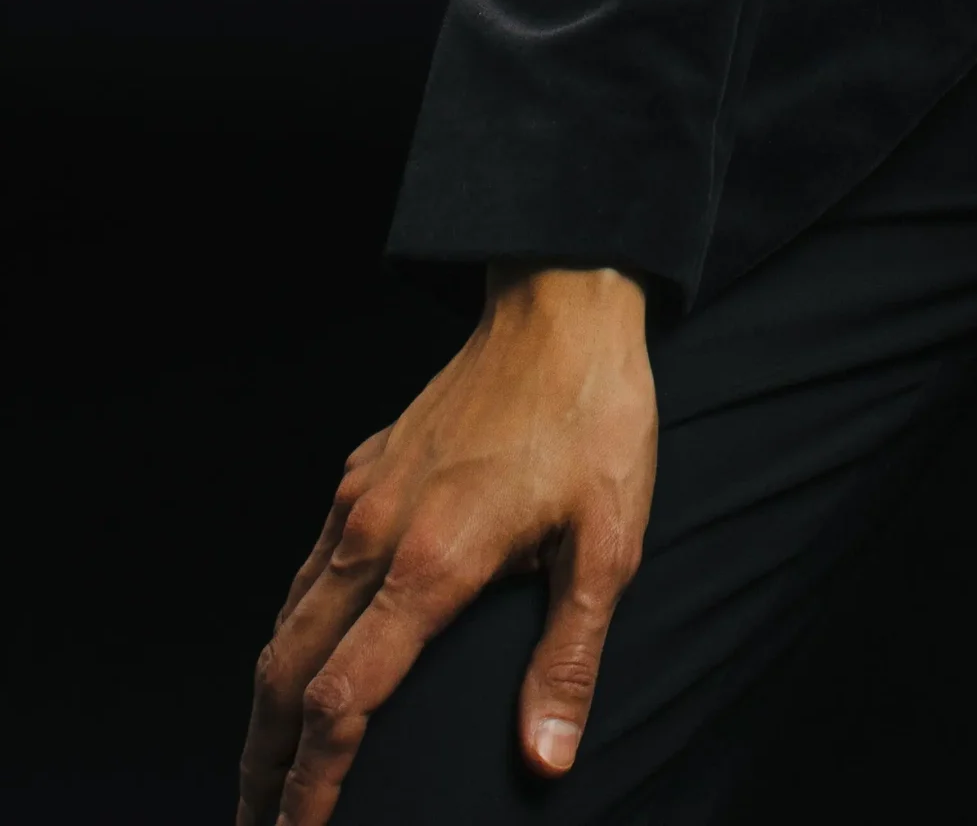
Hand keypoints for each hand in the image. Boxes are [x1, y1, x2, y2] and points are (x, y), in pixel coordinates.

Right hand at [237, 266, 655, 823]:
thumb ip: (570, 656)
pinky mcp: (365, 473)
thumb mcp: (610, 542)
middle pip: (286, 676)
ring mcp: (361, 499)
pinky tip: (299, 665)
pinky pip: (306, 573)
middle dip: (262, 767)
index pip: (344, 704)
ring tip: (263, 774)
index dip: (312, 786)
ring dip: (266, 709)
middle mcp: (376, 535)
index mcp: (432, 564)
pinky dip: (288, 637)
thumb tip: (547, 760)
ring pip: (286, 624)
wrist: (562, 304)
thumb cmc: (594, 419)